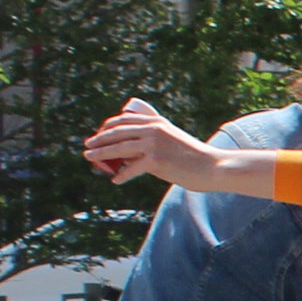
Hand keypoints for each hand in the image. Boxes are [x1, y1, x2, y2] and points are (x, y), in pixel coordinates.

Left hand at [82, 98, 213, 190]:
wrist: (214, 167)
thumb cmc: (195, 158)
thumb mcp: (172, 141)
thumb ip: (153, 143)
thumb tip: (130, 155)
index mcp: (156, 122)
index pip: (123, 120)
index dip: (107, 127)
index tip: (99, 134)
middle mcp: (153, 130)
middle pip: (116, 132)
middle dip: (98, 139)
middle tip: (87, 146)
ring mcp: (153, 144)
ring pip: (118, 148)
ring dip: (100, 154)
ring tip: (90, 158)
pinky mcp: (155, 160)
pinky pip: (131, 169)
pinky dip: (122, 175)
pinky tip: (115, 180)